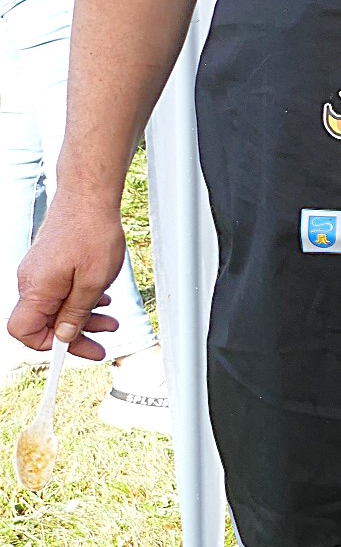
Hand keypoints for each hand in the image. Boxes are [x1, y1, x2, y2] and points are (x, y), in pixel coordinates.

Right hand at [9, 196, 126, 361]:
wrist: (88, 197)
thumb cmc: (91, 232)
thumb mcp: (92, 281)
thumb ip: (77, 312)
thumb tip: (65, 336)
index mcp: (36, 289)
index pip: (24, 331)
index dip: (48, 345)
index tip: (74, 349)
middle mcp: (31, 281)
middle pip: (43, 322)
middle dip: (74, 334)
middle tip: (102, 343)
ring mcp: (39, 271)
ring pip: (55, 306)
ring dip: (82, 316)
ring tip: (110, 320)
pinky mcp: (49, 263)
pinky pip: (59, 290)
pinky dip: (79, 298)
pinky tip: (100, 298)